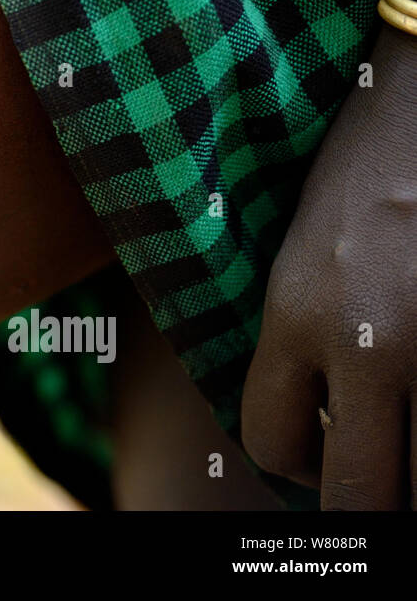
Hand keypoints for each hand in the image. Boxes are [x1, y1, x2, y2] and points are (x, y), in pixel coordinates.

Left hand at [243, 27, 416, 508]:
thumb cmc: (363, 171)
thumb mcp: (302, 255)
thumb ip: (300, 339)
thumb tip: (320, 431)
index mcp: (298, 314)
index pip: (270, 443)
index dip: (291, 460)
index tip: (312, 449)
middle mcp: (371, 341)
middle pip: (361, 493)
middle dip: (361, 501)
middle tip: (368, 472)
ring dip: (414, 471)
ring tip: (404, 434)